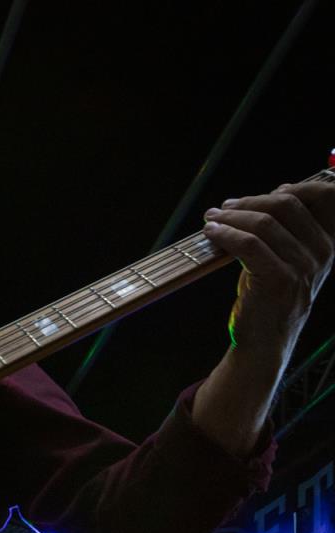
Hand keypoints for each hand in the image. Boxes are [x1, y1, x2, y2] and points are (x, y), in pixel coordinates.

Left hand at [202, 180, 334, 355]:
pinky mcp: (279, 279)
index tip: (257, 196)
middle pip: (286, 204)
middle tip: (223, 208)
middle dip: (249, 201)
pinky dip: (225, 234)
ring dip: (230, 217)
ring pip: (264, 222)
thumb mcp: (286, 261)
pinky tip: (211, 234)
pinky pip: (248, 243)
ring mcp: (303, 266)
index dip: (289, 188)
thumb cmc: (269, 298)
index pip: (322, 197)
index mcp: (329, 243)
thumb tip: (260, 199)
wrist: (265, 341)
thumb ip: (283, 232)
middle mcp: (322, 252)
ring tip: (211, 220)